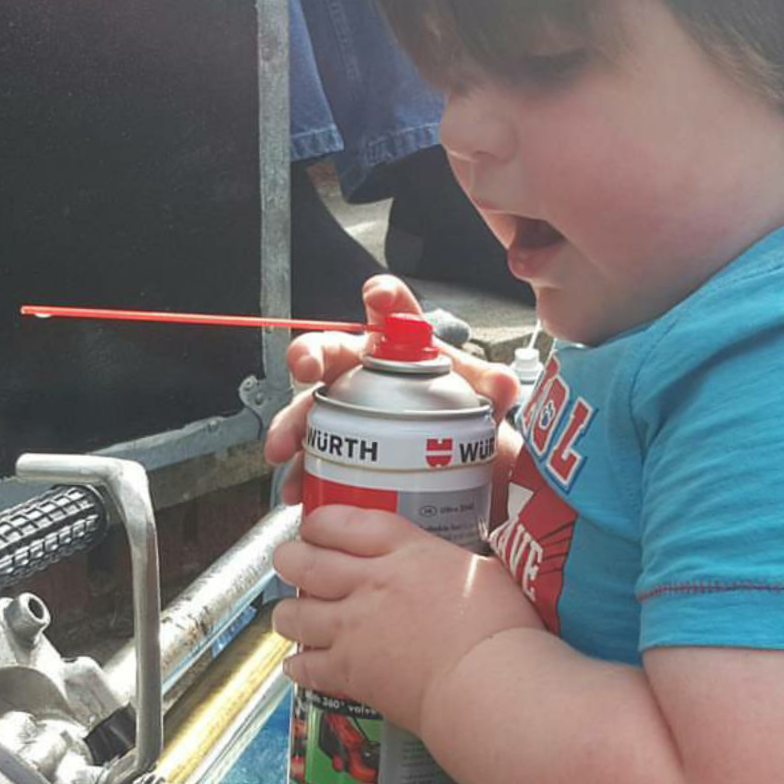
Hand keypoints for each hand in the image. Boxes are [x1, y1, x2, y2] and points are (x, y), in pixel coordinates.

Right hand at [264, 275, 522, 503]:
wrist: (460, 476)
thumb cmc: (463, 425)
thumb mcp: (483, 407)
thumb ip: (493, 389)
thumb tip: (502, 384)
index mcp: (403, 350)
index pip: (393, 314)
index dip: (384, 299)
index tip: (377, 296)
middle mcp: (365, 373)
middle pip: (331, 352)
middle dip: (310, 354)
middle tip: (304, 366)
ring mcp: (345, 410)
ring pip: (309, 406)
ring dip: (291, 424)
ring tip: (282, 447)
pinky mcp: (336, 448)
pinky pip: (310, 455)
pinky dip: (298, 473)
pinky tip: (295, 488)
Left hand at [271, 505, 542, 736]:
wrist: (488, 684)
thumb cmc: (500, 628)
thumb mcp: (482, 572)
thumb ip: (450, 564)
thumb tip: (455, 564)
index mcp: (404, 552)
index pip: (342, 522)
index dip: (319, 522)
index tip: (316, 527)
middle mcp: (368, 585)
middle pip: (304, 562)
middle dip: (289, 558)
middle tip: (291, 561)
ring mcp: (353, 629)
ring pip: (293, 613)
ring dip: (288, 613)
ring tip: (294, 615)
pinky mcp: (348, 673)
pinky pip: (304, 666)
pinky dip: (297, 665)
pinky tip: (300, 664)